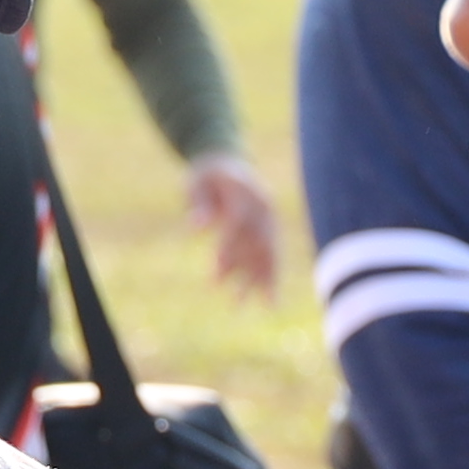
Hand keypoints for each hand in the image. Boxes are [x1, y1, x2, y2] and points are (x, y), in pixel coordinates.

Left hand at [181, 151, 286, 295]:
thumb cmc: (206, 176)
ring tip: (243, 305)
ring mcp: (270, 221)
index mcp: (247, 192)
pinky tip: (269, 303)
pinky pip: (273, 257)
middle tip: (231, 297)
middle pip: (257, 243)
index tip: (217, 272)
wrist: (227, 163)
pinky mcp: (270, 232)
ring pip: (268, 254)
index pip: (239, 223)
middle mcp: (264, 208)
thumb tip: (195, 226)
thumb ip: (199, 203)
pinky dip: (271, 280)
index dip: (229, 248)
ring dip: (258, 282)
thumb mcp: (197, 183)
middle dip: (244, 271)